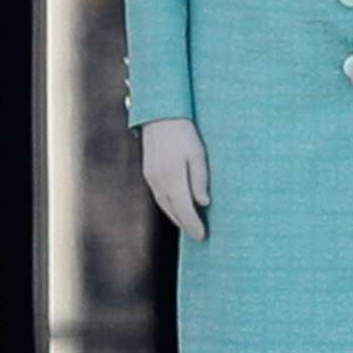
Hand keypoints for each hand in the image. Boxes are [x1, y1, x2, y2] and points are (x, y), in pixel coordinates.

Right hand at [140, 117, 209, 240]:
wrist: (160, 116)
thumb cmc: (184, 133)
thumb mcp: (198, 154)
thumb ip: (200, 179)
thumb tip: (203, 203)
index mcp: (172, 176)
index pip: (184, 208)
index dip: (193, 224)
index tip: (203, 236)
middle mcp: (158, 180)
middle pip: (173, 210)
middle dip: (186, 225)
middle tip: (199, 236)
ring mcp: (151, 177)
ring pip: (164, 205)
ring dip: (177, 218)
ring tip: (190, 226)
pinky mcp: (149, 173)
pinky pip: (160, 197)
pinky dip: (170, 207)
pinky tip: (178, 209)